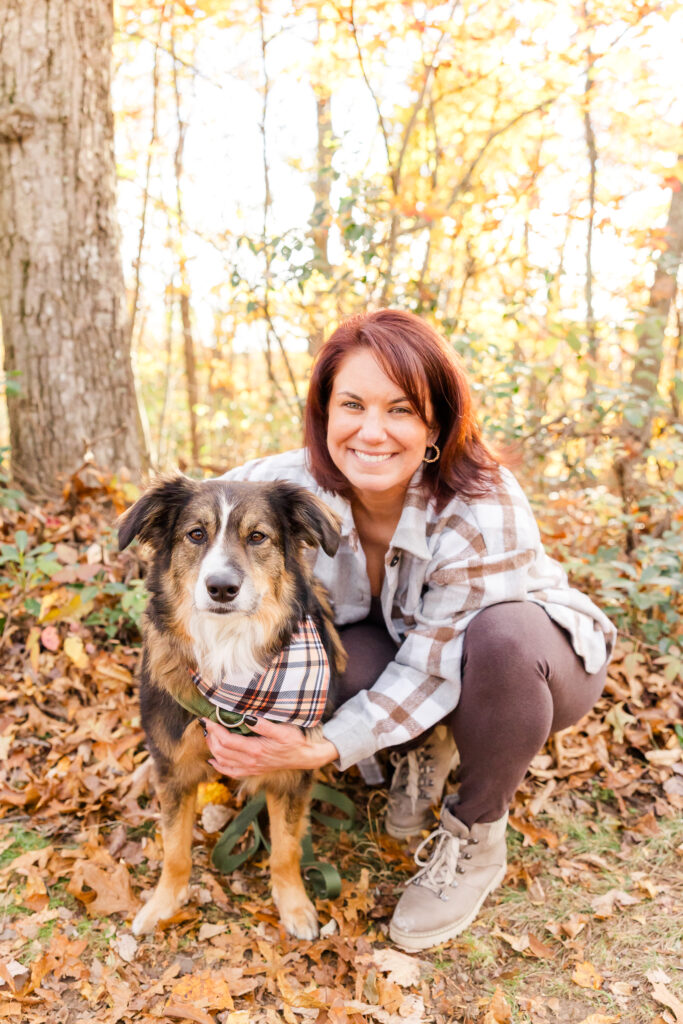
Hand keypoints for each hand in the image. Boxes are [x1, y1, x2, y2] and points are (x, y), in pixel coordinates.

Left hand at [203, 716, 338, 777]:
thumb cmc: (296, 741)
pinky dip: (219, 766)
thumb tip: (246, 716)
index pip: (226, 740)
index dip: (214, 730)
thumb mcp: (283, 730)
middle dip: (211, 737)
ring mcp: (251, 768)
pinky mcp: (253, 771)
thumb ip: (264, 725)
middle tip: (207, 724)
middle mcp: (250, 761)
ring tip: (209, 736)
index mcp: (255, 750)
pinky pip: (231, 772)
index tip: (207, 719)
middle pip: (221, 751)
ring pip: (223, 762)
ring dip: (213, 749)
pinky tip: (213, 760)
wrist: (306, 756)